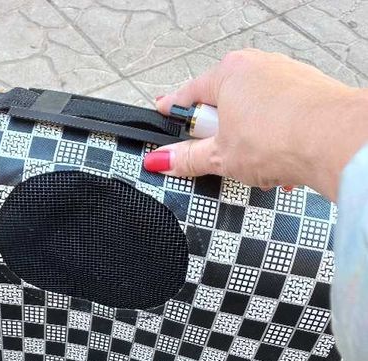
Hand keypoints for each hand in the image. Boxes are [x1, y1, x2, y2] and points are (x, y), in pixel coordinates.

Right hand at [144, 49, 367, 200]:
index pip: (189, 93)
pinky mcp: (307, 92)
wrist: (332, 140)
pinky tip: (278, 158)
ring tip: (256, 161)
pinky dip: (274, 138)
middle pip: (223, 103)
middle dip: (218, 133)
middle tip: (220, 155)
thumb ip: (188, 158)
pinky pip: (278, 118)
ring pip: (253, 113)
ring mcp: (285, 76)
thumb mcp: (221, 156)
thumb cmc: (279, 137)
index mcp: (229, 73)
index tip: (163, 114)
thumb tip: (162, 160)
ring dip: (248, 139)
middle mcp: (258, 66)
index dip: (173, 110)